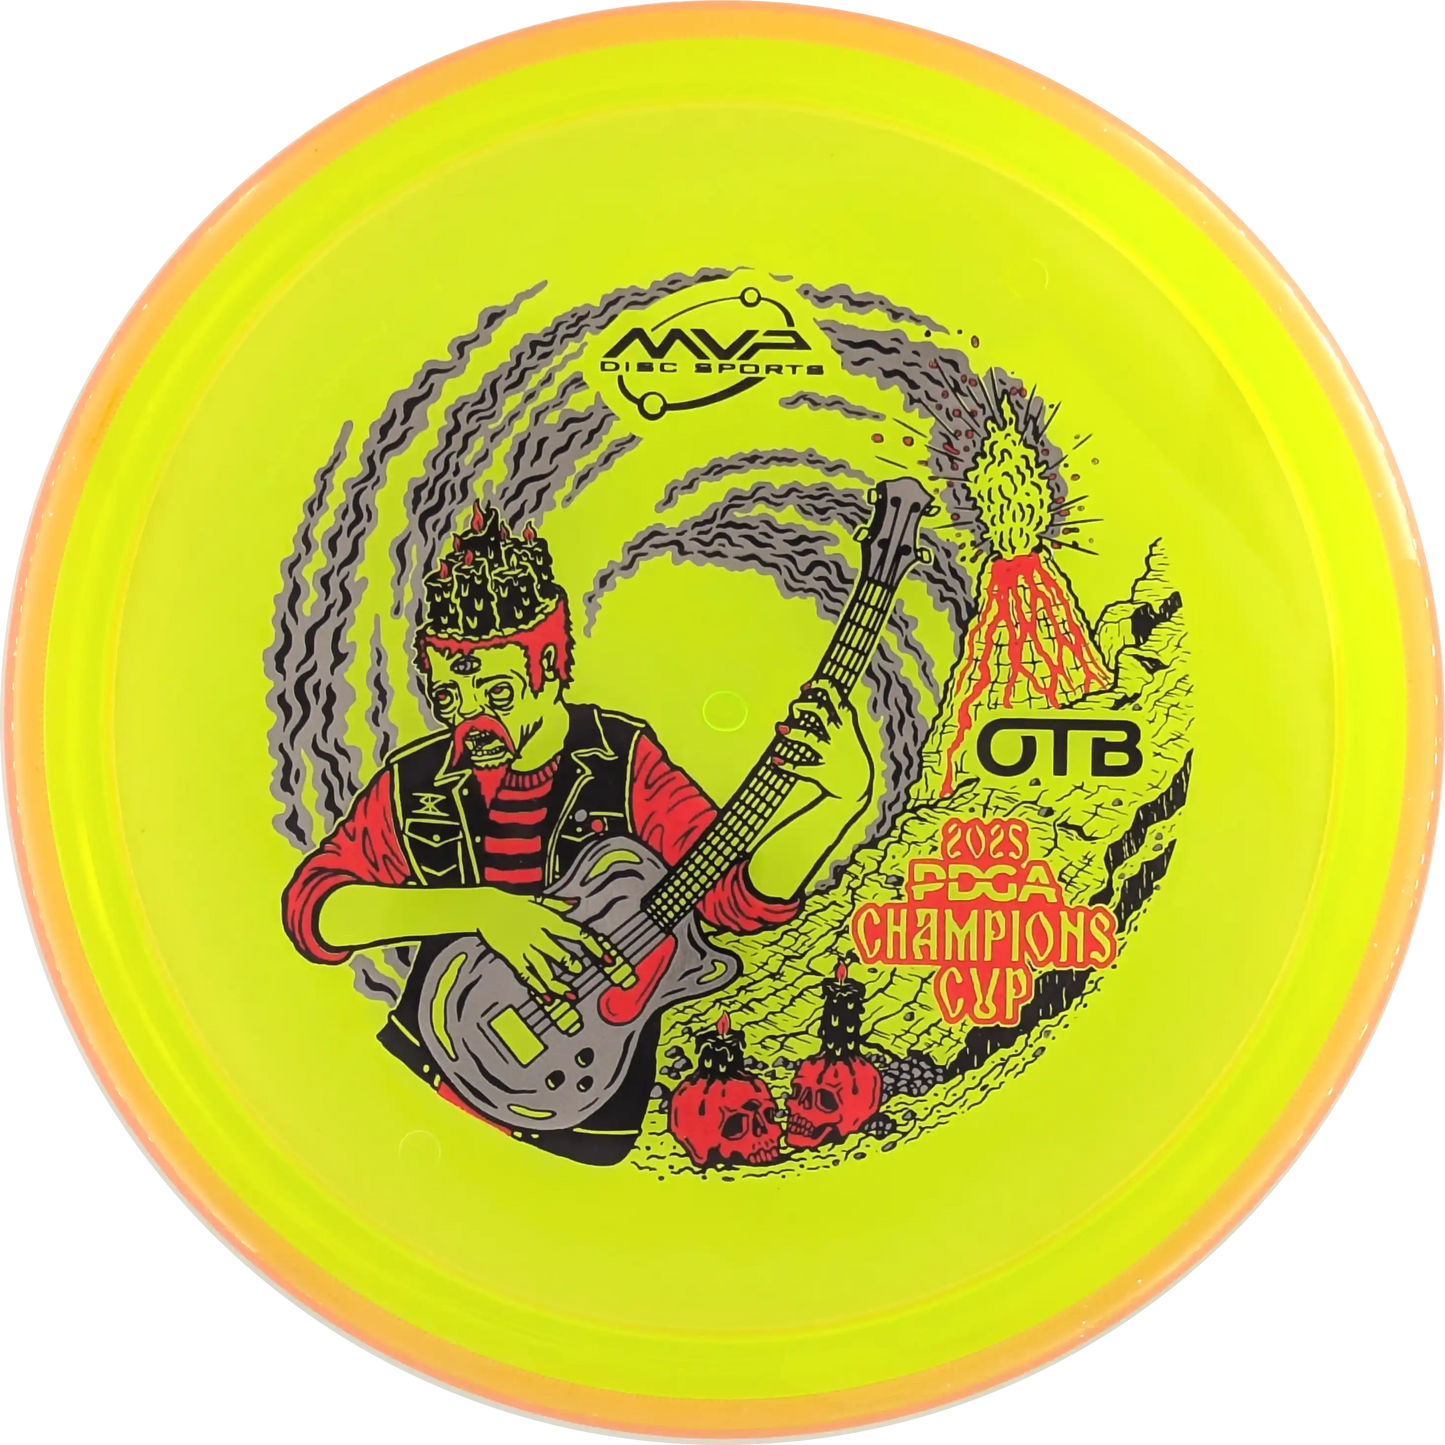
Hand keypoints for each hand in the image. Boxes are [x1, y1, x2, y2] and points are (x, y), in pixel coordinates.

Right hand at [472, 888, 603, 997]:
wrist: (485, 908)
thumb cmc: (514, 904)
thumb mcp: (537, 899)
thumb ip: (558, 904)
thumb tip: (576, 902)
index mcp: (548, 920)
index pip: (576, 933)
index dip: (594, 946)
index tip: (607, 959)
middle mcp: (538, 935)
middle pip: (558, 952)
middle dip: (570, 964)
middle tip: (579, 971)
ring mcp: (525, 948)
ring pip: (543, 969)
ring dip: (557, 983)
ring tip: (570, 995)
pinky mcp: (513, 958)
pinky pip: (527, 975)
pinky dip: (538, 987)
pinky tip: (548, 998)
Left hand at [770, 678, 873, 808]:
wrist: (859, 787)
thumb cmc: (849, 752)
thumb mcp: (848, 729)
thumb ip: (831, 710)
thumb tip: (806, 688)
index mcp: (847, 724)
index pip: (835, 697)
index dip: (818, 688)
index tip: (804, 688)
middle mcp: (839, 737)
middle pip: (821, 714)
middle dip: (803, 706)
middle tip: (794, 708)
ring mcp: (830, 755)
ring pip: (810, 739)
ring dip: (793, 732)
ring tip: (780, 728)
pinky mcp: (822, 773)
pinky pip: (802, 768)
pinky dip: (787, 764)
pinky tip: (775, 760)